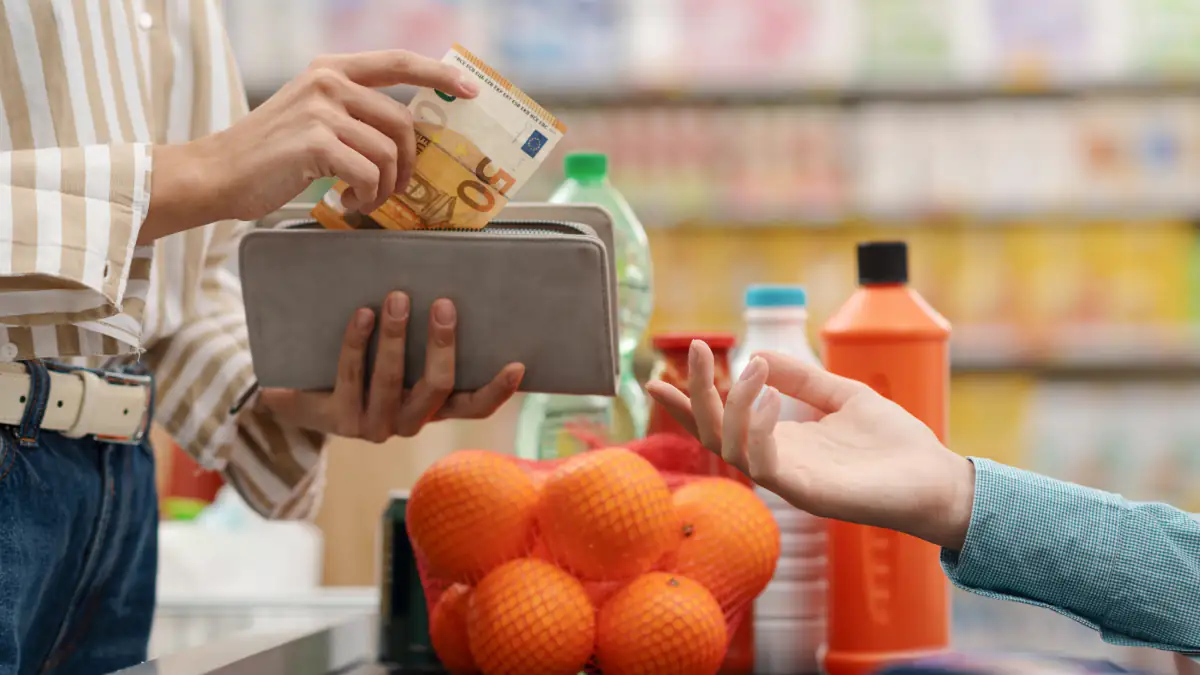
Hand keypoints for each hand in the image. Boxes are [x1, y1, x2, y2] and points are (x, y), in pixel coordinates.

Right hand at [142, 50, 479, 241]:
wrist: (217, 174)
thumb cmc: (269, 156)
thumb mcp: (312, 118)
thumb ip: (353, 114)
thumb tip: (406, 137)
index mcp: (330, 70)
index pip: (398, 63)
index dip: (439, 74)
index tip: (470, 89)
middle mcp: (328, 82)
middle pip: (403, 123)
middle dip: (407, 164)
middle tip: (390, 188)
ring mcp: (321, 109)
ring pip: (390, 152)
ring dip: (386, 186)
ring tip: (363, 197)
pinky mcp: (315, 141)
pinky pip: (370, 173)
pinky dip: (367, 195)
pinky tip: (346, 199)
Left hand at [257, 293, 523, 441]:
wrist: (302, 397)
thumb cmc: (362, 367)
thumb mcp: (399, 357)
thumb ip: (425, 339)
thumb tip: (451, 284)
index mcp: (431, 409)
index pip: (473, 407)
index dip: (497, 391)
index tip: (517, 364)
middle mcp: (408, 423)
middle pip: (436, 388)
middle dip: (442, 344)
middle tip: (444, 304)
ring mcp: (374, 425)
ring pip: (392, 380)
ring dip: (396, 336)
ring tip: (396, 298)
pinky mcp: (340, 419)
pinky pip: (352, 375)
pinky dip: (358, 342)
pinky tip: (363, 314)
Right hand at [646, 341, 974, 550]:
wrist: (938, 479)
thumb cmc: (896, 443)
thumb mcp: (843, 394)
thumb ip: (802, 378)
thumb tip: (758, 354)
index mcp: (781, 441)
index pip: (720, 423)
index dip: (686, 403)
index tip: (655, 378)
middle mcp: (776, 462)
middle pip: (713, 434)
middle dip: (695, 395)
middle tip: (697, 350)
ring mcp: (789, 481)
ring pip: (731, 447)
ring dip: (731, 404)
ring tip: (748, 368)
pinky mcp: (807, 494)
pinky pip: (765, 464)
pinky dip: (757, 428)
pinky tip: (767, 398)